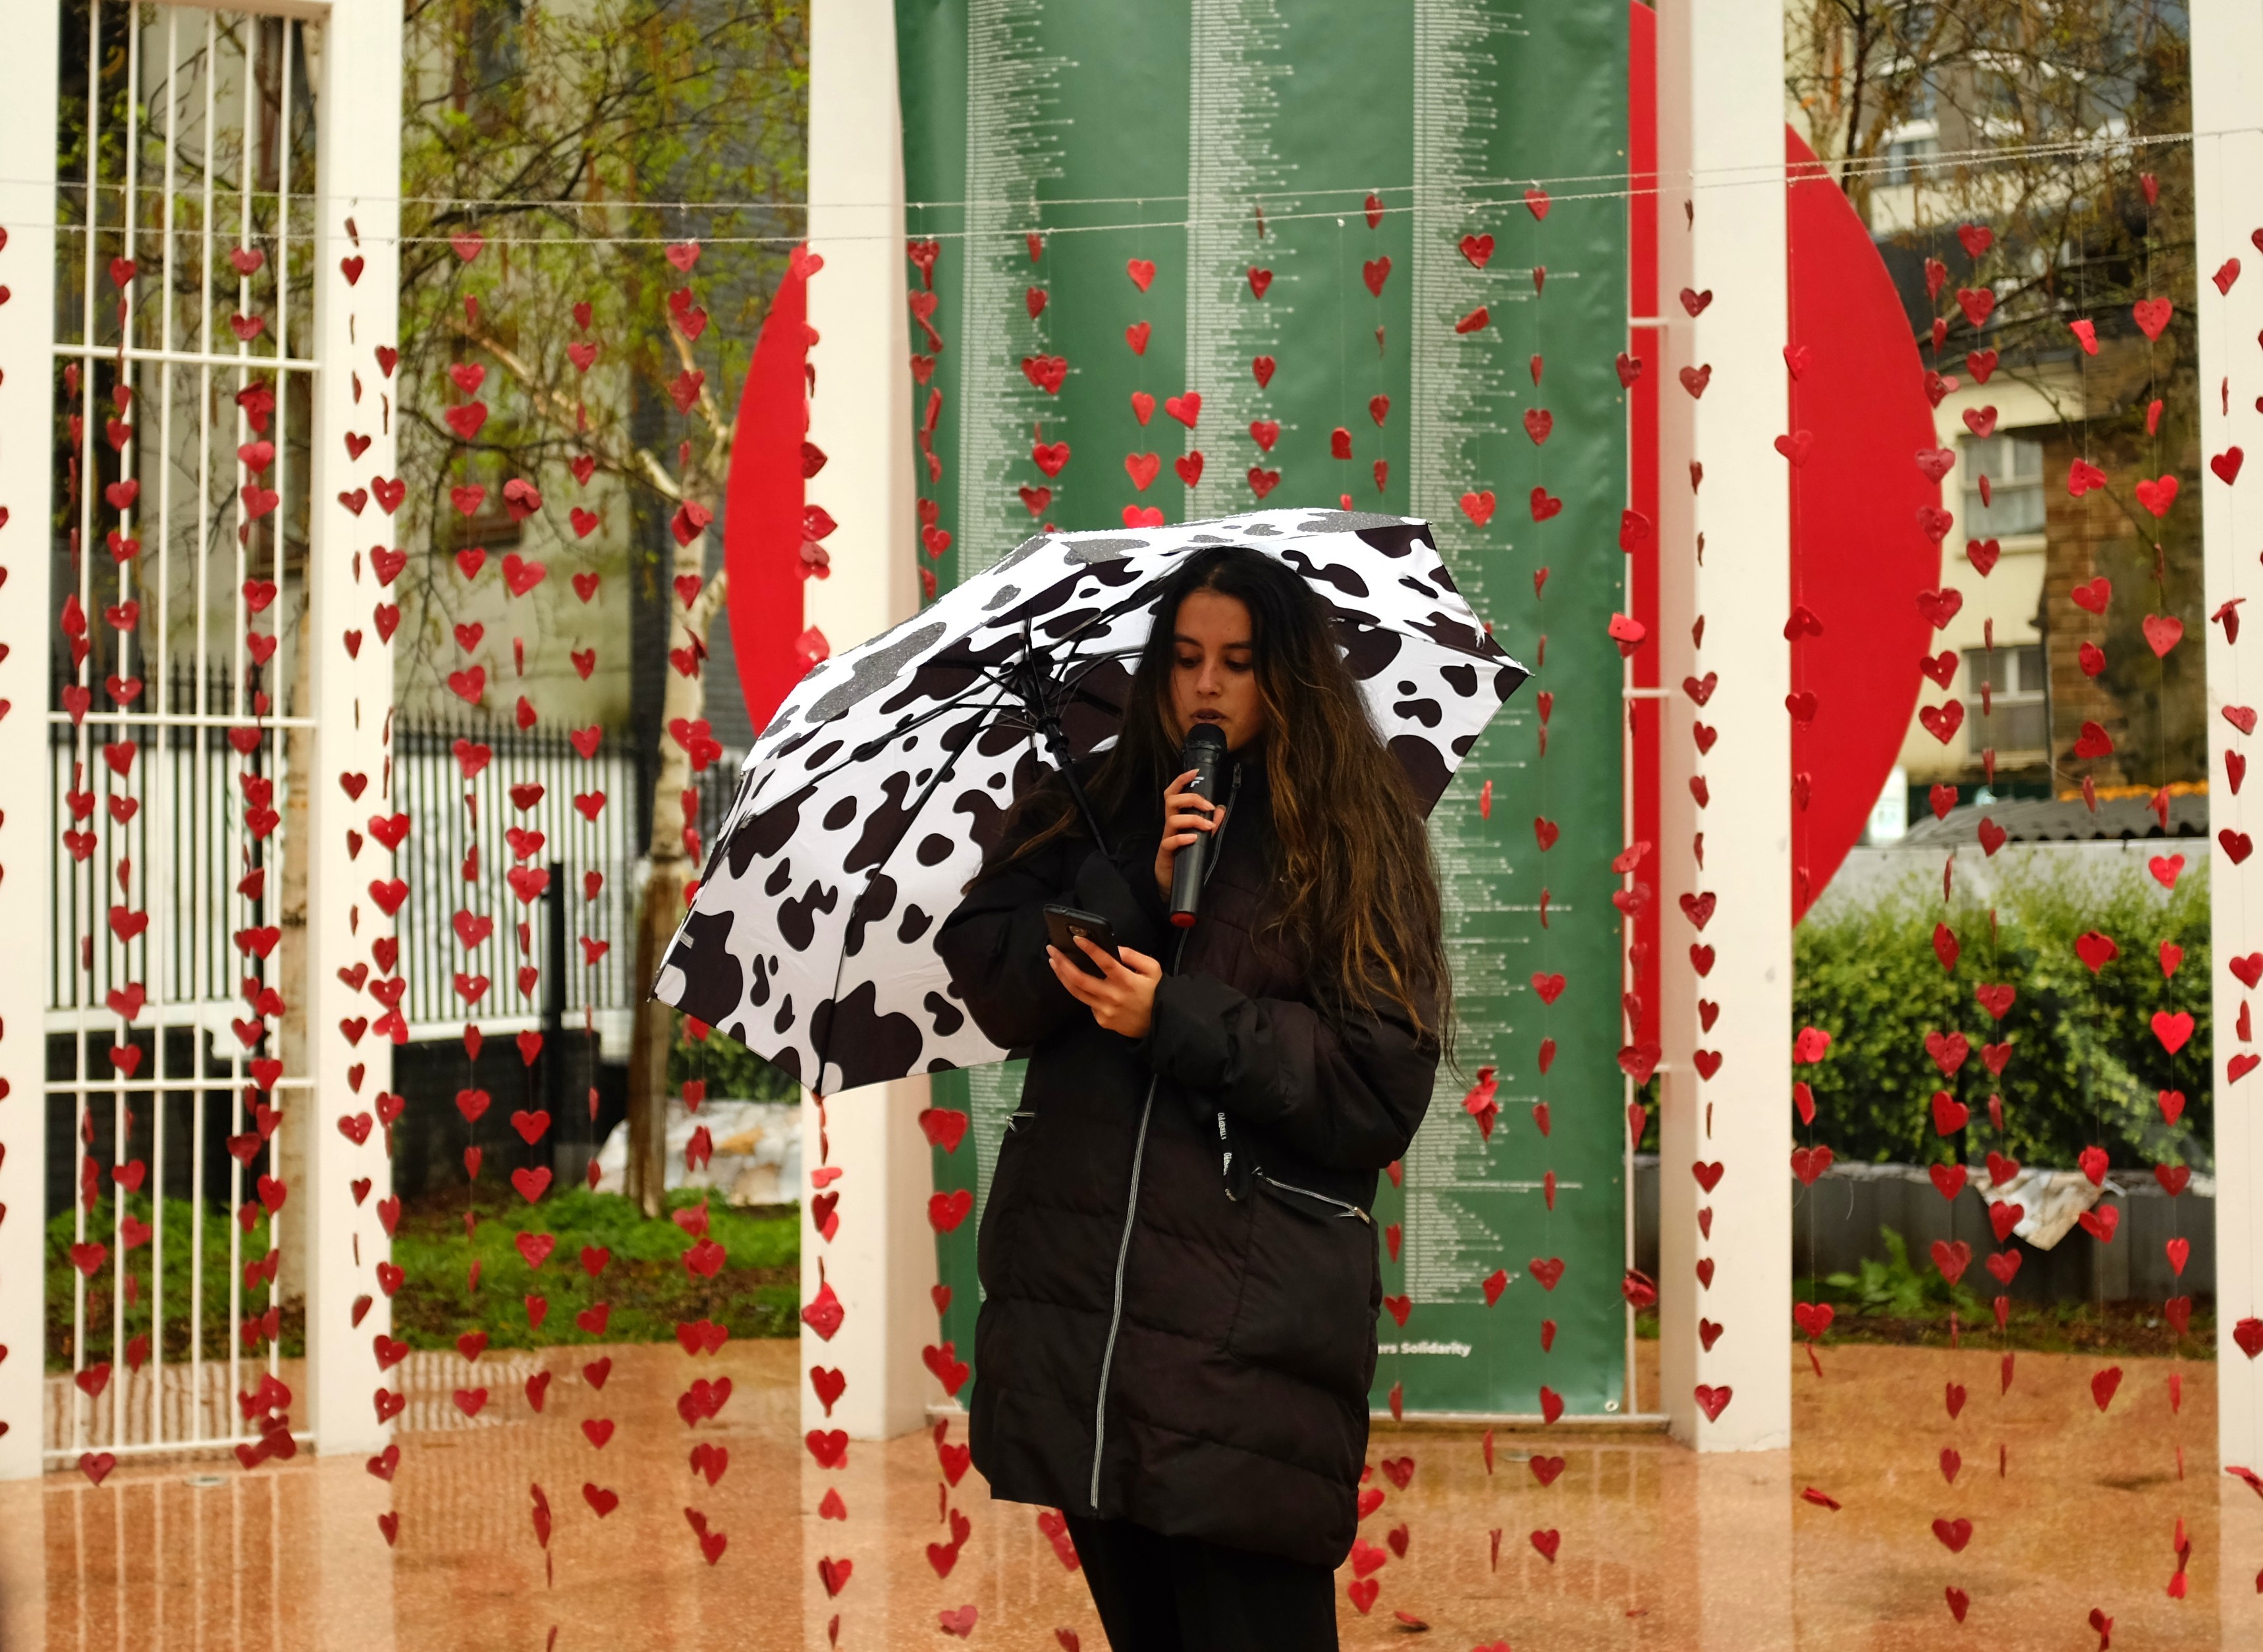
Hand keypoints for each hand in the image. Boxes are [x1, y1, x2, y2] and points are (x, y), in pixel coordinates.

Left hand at [1048, 939, 1162, 1037]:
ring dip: (1062, 976)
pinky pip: (1088, 1003)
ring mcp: (1105, 1010)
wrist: (1158, 1024)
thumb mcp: (1152, 970)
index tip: (1076, 938)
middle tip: (1052, 950)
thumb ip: (1134, 956)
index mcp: (1126, 981)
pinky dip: (1082, 991)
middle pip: (1080, 979)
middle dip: (1063, 963)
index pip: (1105, 963)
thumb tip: (1114, 949)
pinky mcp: (1101, 1020)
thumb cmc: (1155, 992)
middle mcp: (1113, 996)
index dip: (1090, 950)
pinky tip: (1079, 983)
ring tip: (1054, 962)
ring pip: (1077, 992)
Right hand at [1153, 767, 1224, 899]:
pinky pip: (1170, 841)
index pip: (1174, 793)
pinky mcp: (1166, 852)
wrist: (1172, 880)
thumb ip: (1211, 824)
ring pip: (1172, 819)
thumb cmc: (1185, 854)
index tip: (1195, 772)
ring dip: (1193, 819)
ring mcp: (1167, 837)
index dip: (1182, 780)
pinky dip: (1183, 838)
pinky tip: (1195, 839)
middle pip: (1171, 800)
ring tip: (1208, 826)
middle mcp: (1170, 824)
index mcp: (1177, 817)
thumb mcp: (1202, 837)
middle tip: (1208, 806)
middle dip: (1191, 798)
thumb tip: (1221, 809)